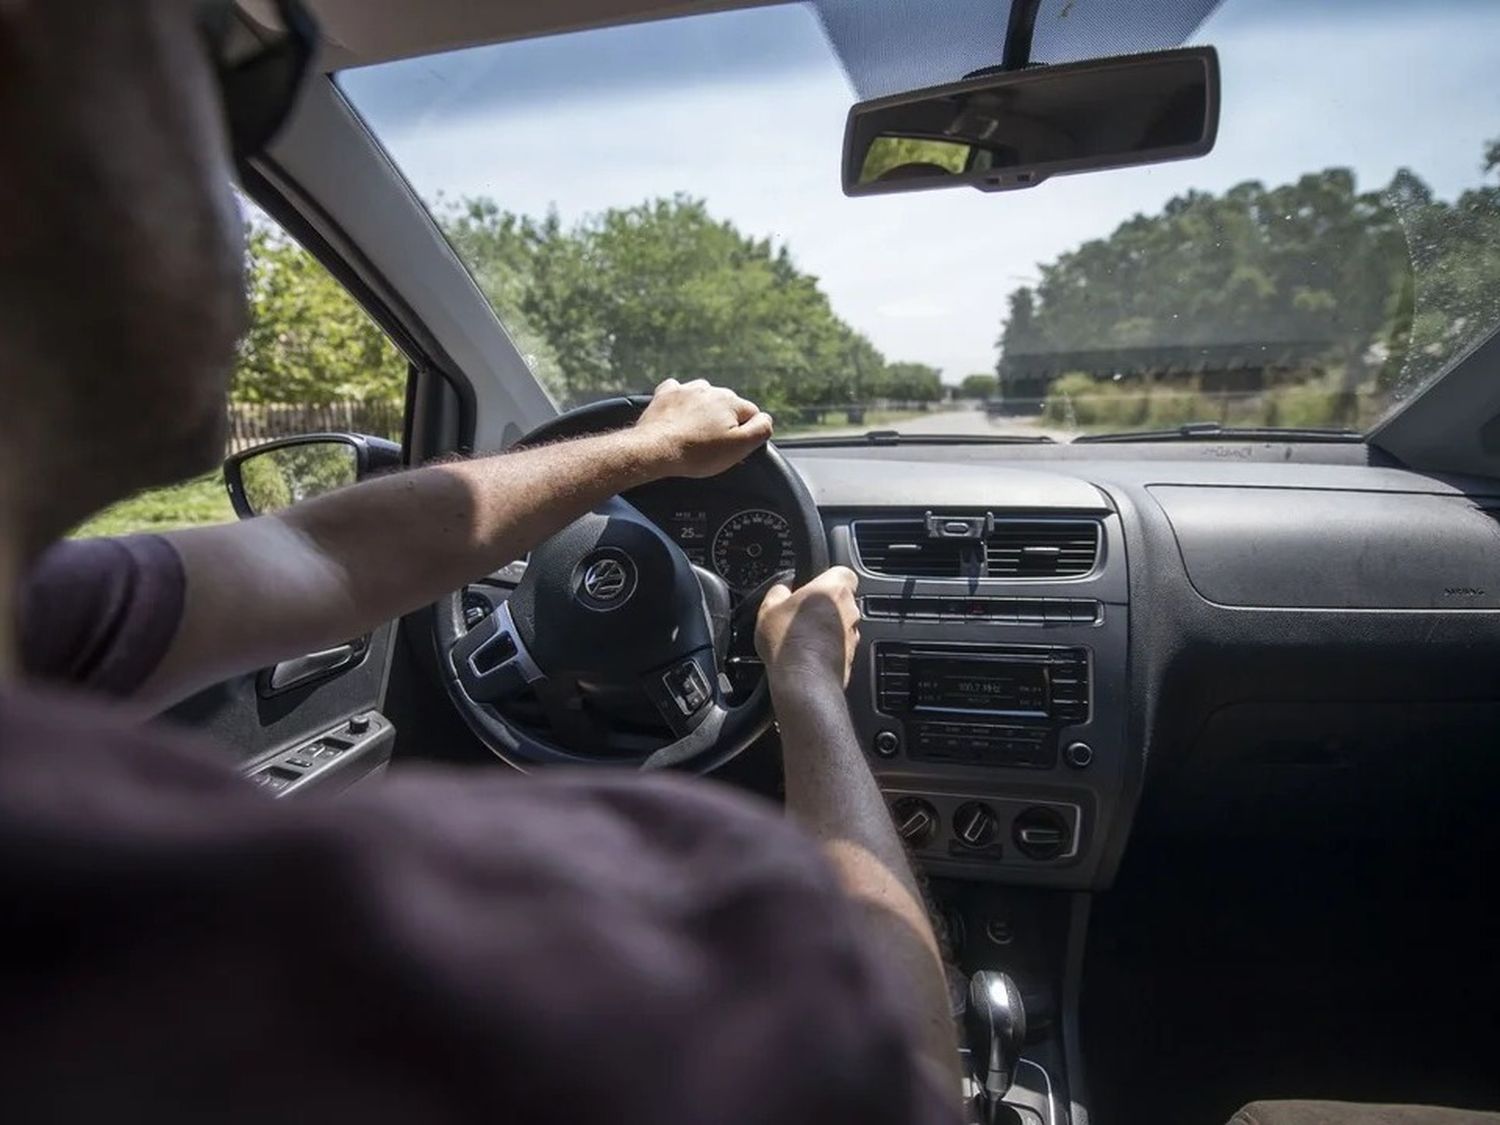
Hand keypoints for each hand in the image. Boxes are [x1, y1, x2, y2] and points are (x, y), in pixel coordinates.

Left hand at [633, 378, 773, 478]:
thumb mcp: (739, 447)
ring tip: (694, 435)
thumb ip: (761, 429)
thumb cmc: (697, 453)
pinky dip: (680, 404)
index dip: (745, 434)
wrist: (655, 450)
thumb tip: (766, 419)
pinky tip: (678, 418)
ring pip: (704, 399)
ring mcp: (686, 389)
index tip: (732, 449)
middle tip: (711, 447)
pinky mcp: (666, 394)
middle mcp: (710, 389)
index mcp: (731, 401)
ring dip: (702, 413)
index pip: (751, 415)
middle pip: (727, 406)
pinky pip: (678, 393)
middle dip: (723, 423)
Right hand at [755, 567, 860, 690]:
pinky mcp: (851, 657)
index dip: (829, 577)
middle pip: (842, 599)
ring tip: (802, 636)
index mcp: (833, 589)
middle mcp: (849, 610)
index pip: (844, 572)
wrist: (803, 681)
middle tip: (802, 612)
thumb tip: (782, 587)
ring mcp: (852, 635)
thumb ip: (778, 590)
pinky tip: (808, 653)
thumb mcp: (769, 608)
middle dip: (825, 604)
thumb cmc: (788, 642)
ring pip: (842, 624)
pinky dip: (828, 647)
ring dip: (827, 627)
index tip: (813, 584)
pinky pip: (840, 645)